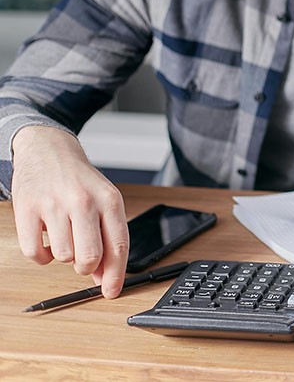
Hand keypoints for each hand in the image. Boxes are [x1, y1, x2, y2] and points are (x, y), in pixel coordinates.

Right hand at [11, 126, 129, 297]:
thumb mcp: (103, 202)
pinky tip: (46, 240)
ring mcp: (54, 204)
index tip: (112, 292)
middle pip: (90, 257)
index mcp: (109, 200)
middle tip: (84, 260)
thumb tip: (106, 278)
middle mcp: (83, 201)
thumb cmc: (80, 182)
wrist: (48, 150)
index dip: (116, 275)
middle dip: (87, 267)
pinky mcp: (26, 209)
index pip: (118, 246)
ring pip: (63, 257)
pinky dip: (41, 256)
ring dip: (64, 256)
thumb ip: (108, 238)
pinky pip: (34, 253)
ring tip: (64, 237)